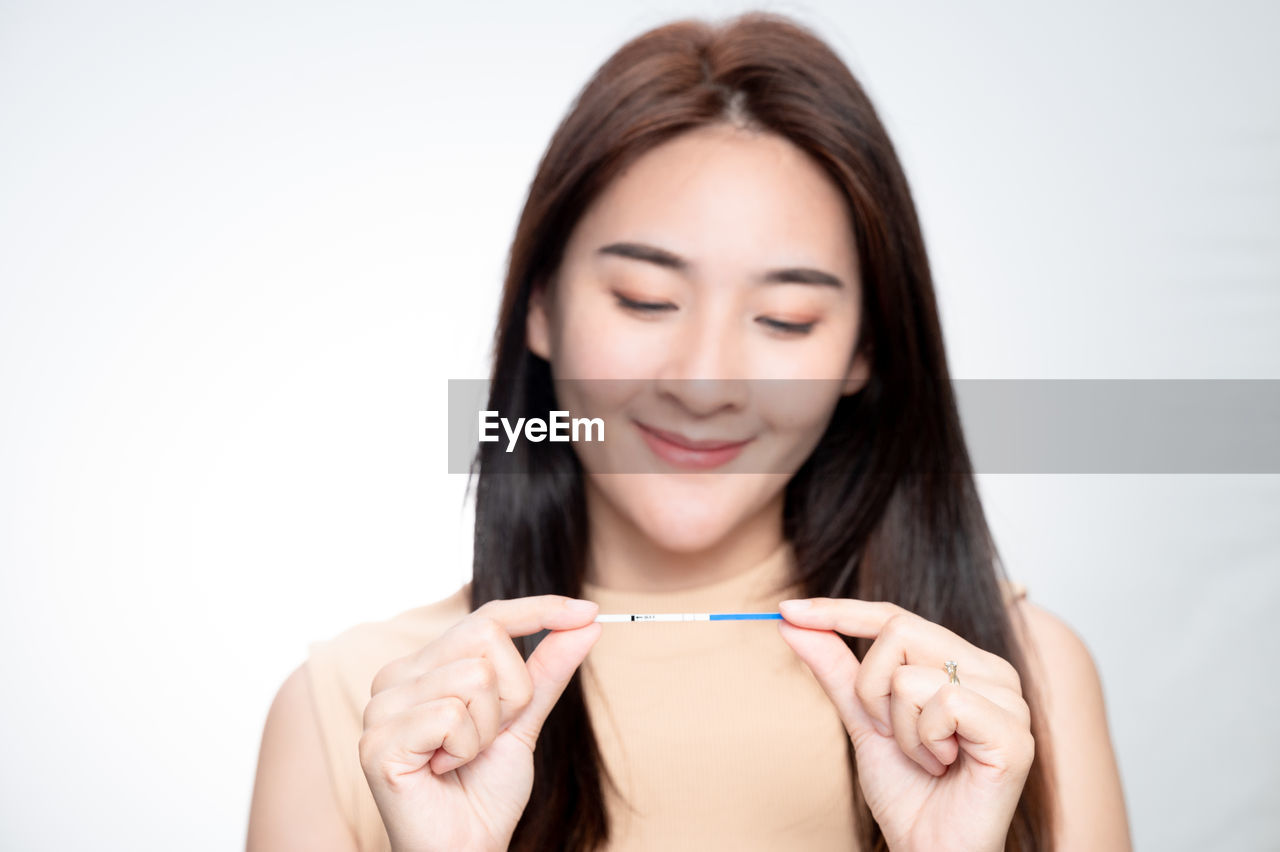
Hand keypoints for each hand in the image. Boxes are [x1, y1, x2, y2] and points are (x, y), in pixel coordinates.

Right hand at [359, 595, 601, 851]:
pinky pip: (452, 715)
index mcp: (425, 665)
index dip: (540, 610)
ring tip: (462, 758)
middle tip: (490, 736)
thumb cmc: (486, 791)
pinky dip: (465, 749)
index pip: (487, 616)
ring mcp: (381, 707)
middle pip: (486, 636)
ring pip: (475, 677)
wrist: (465, 849)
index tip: (590, 611)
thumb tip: (586, 621)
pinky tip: (443, 770)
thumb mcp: (524, 720)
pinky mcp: (378, 741)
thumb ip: (547, 670)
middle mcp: (396, 676)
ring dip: (488, 729)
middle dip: (513, 692)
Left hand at [777, 598, 1032, 851]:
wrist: (929, 848)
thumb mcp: (863, 718)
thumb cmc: (908, 791)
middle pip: (899, 632)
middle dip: (871, 689)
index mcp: (963, 661)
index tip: (787, 610)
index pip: (895, 617)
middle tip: (889, 732)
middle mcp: (992, 671)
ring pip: (912, 675)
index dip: (839, 611)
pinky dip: (925, 741)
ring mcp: (1008, 699)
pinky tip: (944, 765)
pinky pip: (943, 704)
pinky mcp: (1014, 732)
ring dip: (899, 728)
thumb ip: (836, 668)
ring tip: (926, 758)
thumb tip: (792, 621)